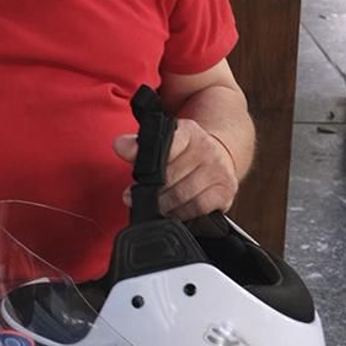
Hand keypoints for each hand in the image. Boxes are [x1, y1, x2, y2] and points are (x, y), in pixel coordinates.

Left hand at [112, 118, 237, 221]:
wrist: (219, 158)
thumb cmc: (185, 155)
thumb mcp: (162, 143)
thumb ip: (138, 146)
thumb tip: (120, 145)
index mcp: (189, 131)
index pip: (167, 145)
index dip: (147, 162)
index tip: (136, 177)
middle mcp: (206, 148)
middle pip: (170, 176)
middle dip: (149, 190)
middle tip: (135, 197)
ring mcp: (218, 170)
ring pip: (182, 194)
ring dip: (163, 205)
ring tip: (153, 206)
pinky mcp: (225, 190)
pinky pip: (197, 208)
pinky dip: (181, 213)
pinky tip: (173, 212)